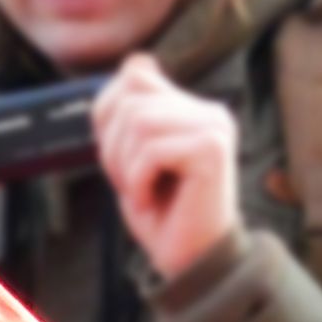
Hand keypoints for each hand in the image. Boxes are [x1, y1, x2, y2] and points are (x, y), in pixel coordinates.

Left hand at [93, 54, 246, 283]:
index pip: (134, 75)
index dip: (108, 115)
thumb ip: (130, 112)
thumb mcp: (133, 156)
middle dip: (115, 148)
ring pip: (138, 123)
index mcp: (191, 108)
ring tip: (145, 192)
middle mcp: (209, 111)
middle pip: (130, 99)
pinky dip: (138, 181)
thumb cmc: (163, 214)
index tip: (123, 158)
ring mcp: (213, 127)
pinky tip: (155, 200)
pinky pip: (151, 150)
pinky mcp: (212, 149)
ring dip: (126, 167)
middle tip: (133, 183)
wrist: (190, 261)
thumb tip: (135, 61)